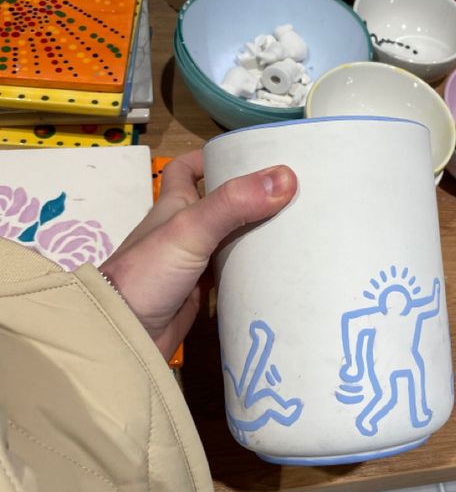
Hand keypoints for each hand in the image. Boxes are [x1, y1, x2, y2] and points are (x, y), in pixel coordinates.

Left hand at [100, 150, 296, 359]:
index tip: (247, 156)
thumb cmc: (149, 272)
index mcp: (173, 204)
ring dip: (254, 232)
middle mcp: (183, 229)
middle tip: (287, 192)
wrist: (125, 334)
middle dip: (248, 195)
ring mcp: (193, 261)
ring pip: (229, 237)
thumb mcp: (191, 229)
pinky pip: (232, 271)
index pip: (186, 170)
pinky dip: (252, 267)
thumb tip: (286, 177)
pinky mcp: (202, 291)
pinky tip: (277, 266)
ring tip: (294, 225)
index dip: (210, 158)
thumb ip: (234, 203)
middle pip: (218, 203)